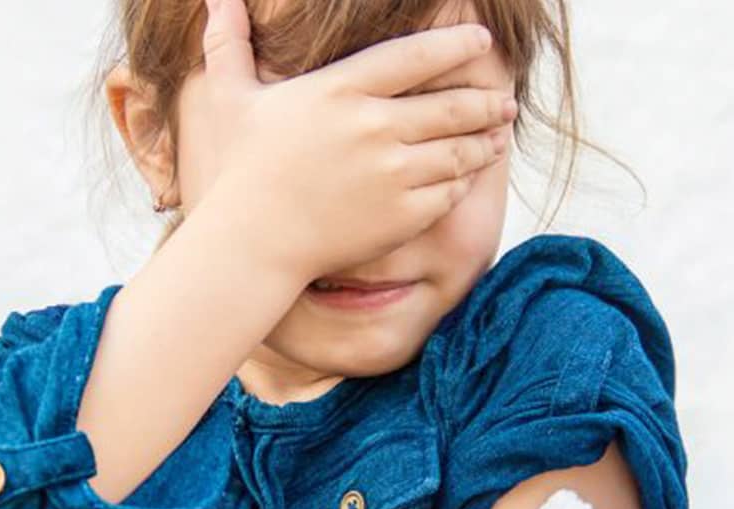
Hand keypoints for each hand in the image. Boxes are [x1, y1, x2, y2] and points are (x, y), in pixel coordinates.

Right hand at [199, 0, 514, 280]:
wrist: (253, 244)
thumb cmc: (242, 171)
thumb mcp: (231, 99)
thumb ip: (230, 44)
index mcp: (340, 90)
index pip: (417, 55)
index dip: (457, 44)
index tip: (481, 40)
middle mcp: (373, 127)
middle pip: (453, 104)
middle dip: (487, 99)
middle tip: (503, 99)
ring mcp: (393, 174)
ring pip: (460, 150)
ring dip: (486, 140)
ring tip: (498, 134)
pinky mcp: (402, 215)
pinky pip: (450, 191)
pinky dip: (465, 179)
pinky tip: (471, 173)